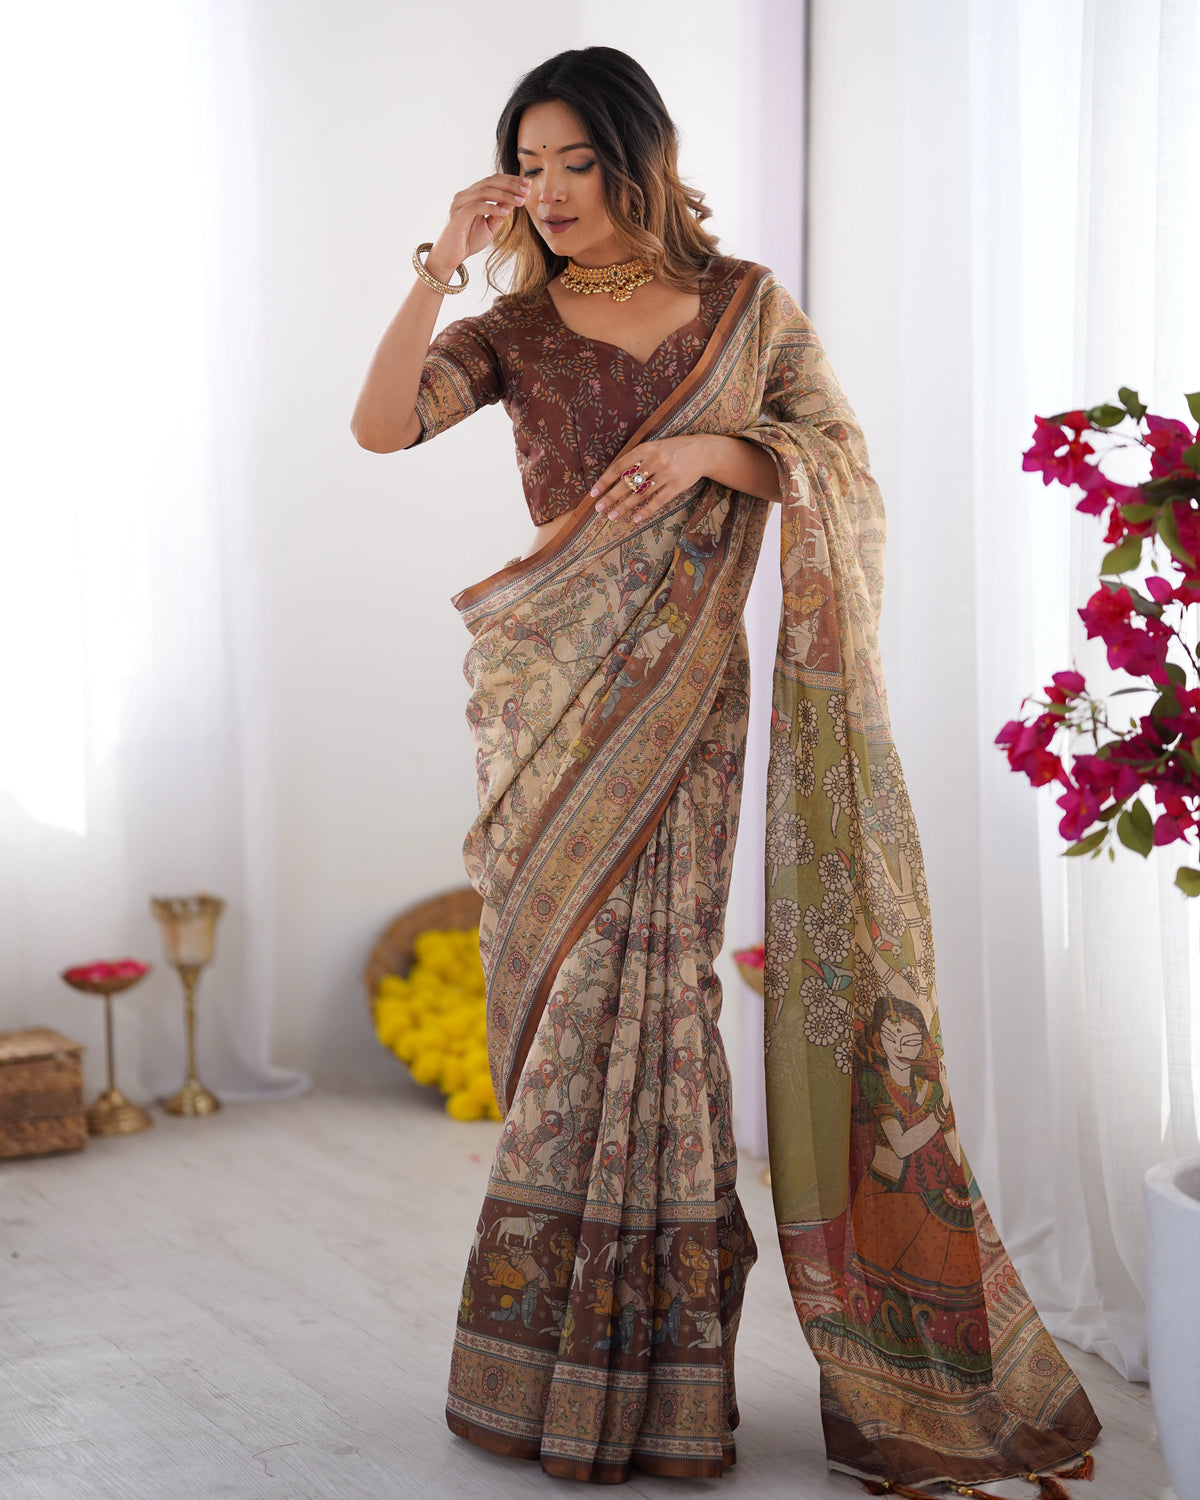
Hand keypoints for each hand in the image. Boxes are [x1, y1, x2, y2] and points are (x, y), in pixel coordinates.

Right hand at [426, 173, 530, 279]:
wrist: (449, 257)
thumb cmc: (468, 241)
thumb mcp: (490, 226)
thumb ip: (500, 214)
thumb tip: (514, 200)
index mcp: (471, 195)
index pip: (492, 180)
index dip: (511, 180)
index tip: (528, 184)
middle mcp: (464, 195)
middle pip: (490, 182)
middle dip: (511, 185)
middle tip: (528, 189)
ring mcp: (459, 204)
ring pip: (484, 192)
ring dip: (505, 195)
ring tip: (521, 201)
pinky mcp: (457, 216)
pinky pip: (477, 207)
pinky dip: (492, 208)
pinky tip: (506, 213)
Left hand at [589, 435, 712, 526]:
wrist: (702, 452)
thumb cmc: (673, 450)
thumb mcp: (654, 447)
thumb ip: (637, 459)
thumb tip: (615, 476)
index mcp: (645, 449)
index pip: (619, 466)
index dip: (605, 480)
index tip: (593, 493)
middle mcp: (654, 461)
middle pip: (627, 482)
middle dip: (611, 497)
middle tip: (598, 508)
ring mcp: (666, 474)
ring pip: (640, 494)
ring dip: (625, 507)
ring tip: (612, 516)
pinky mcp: (677, 486)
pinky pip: (658, 501)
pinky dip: (646, 511)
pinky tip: (636, 519)